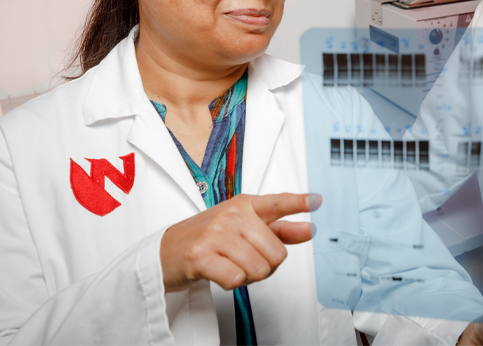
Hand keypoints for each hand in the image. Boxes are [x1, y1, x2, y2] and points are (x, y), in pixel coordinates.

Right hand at [160, 192, 320, 292]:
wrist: (165, 251)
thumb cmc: (209, 238)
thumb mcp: (244, 227)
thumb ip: (278, 229)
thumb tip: (308, 229)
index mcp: (245, 205)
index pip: (278, 203)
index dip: (299, 202)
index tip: (317, 200)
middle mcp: (232, 215)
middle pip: (276, 253)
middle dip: (265, 266)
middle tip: (243, 260)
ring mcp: (215, 233)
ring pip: (259, 269)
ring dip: (248, 276)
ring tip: (230, 265)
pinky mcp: (201, 255)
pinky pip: (236, 278)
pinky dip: (231, 283)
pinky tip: (219, 272)